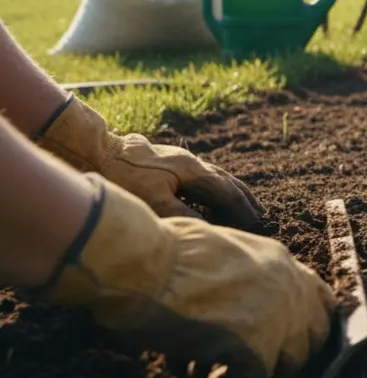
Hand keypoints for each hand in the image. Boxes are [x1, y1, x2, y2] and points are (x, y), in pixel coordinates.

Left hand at [34, 95, 262, 229]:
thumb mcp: (154, 200)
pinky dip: (213, 187)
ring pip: (213, 176)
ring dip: (230, 191)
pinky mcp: (167, 161)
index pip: (226, 192)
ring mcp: (179, 159)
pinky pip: (200, 175)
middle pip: (226, 180)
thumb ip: (182, 215)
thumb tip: (208, 227)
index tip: (255, 223)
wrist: (96, 150)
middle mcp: (191, 162)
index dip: (242, 209)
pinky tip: (208, 195)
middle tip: (260, 213)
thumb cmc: (124, 176)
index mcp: (193, 170)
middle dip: (244, 198)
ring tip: (242, 204)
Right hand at [34, 175, 335, 377]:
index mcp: (279, 260)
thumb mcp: (218, 251)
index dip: (302, 323)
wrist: (141, 262)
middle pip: (316, 334)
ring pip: (291, 362)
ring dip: (257, 373)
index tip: (279, 338)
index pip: (318, 298)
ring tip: (215, 373)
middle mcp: (288, 286)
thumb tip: (236, 302)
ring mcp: (277, 317)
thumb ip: (241, 275)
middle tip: (248, 363)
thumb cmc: (159, 251)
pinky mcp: (255, 347)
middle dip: (286, 353)